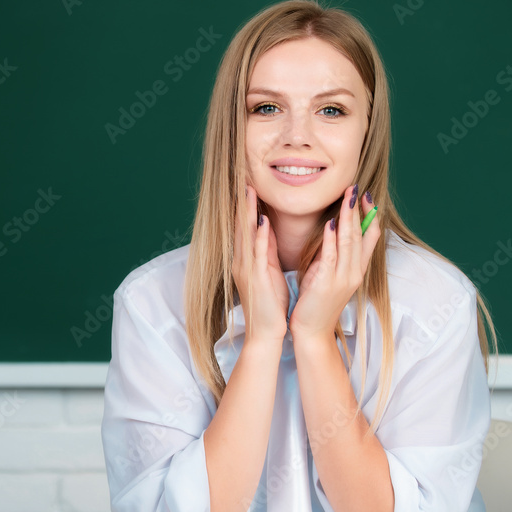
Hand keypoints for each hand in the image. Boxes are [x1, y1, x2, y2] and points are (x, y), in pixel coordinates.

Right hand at [232, 186, 289, 342]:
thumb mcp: (269, 271)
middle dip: (243, 202)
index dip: (246, 206)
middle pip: (241, 226)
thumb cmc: (270, 304)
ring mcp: (247, 269)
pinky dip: (260, 236)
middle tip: (245, 179)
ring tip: (250, 191)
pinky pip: (257, 253)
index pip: (246, 227)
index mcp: (247, 260)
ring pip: (246, 235)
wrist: (265, 332)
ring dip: (248, 212)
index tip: (249, 184)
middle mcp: (242, 261)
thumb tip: (269, 228)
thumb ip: (267, 250)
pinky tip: (262, 221)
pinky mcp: (256, 279)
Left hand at [289, 185, 380, 341]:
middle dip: (360, 210)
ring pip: (349, 242)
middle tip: (356, 188)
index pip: (370, 237)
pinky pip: (331, 257)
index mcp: (356, 270)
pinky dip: (332, 239)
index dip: (370, 215)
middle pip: (362, 235)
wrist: (312, 332)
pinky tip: (331, 223)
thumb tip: (331, 230)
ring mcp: (343, 278)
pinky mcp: (327, 284)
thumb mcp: (327, 274)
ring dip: (349, 218)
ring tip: (348, 197)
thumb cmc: (316, 302)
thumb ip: (331, 254)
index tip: (366, 196)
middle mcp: (354, 272)